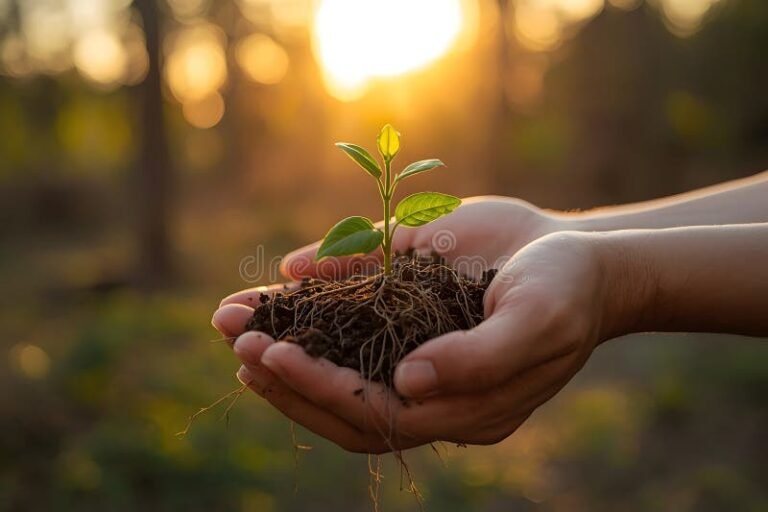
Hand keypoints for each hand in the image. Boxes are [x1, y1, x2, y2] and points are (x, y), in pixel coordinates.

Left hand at [212, 199, 592, 452]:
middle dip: (287, 377)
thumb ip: (481, 359)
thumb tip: (407, 383)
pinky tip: (280, 290)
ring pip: (341, 370)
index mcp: (464, 407)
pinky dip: (313, 311)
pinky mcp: (412, 320)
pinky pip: (354, 324)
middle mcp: (432, 390)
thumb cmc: (568, 289)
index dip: (322, 389)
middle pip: (345, 404)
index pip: (377, 415)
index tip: (273, 354)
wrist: (582, 258)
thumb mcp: (539, 319)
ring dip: (285, 350)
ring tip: (234, 326)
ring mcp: (418, 357)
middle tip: (236, 343)